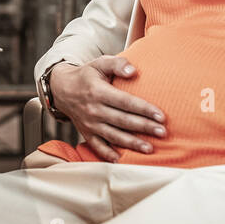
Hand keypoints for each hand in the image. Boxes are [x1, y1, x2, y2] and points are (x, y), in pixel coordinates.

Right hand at [48, 56, 166, 162]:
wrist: (62, 89)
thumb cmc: (86, 75)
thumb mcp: (99, 63)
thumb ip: (117, 64)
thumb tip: (133, 71)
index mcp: (99, 92)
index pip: (125, 102)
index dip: (144, 109)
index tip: (161, 116)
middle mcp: (94, 110)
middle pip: (123, 121)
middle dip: (144, 127)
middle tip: (162, 132)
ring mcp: (90, 124)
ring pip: (113, 136)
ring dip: (132, 143)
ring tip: (149, 148)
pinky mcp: (86, 133)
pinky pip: (98, 146)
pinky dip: (108, 155)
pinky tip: (121, 160)